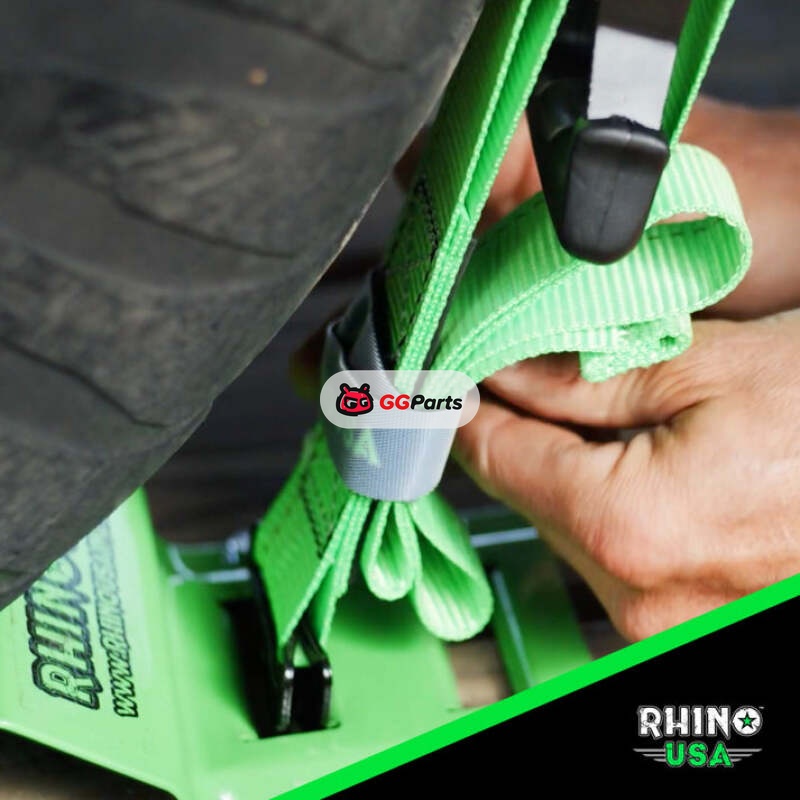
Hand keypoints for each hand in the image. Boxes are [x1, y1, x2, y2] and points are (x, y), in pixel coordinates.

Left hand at [454, 311, 799, 639]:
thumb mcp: (702, 365)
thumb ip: (580, 377)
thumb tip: (503, 371)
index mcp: (630, 525)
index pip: (498, 459)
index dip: (467, 409)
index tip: (452, 377)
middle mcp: (639, 599)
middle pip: (527, 500)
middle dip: (519, 434)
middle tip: (522, 374)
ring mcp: (663, 628)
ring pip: (566, 532)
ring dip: (564, 473)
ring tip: (598, 416)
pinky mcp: (683, 630)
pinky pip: (610, 560)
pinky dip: (605, 509)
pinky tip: (635, 466)